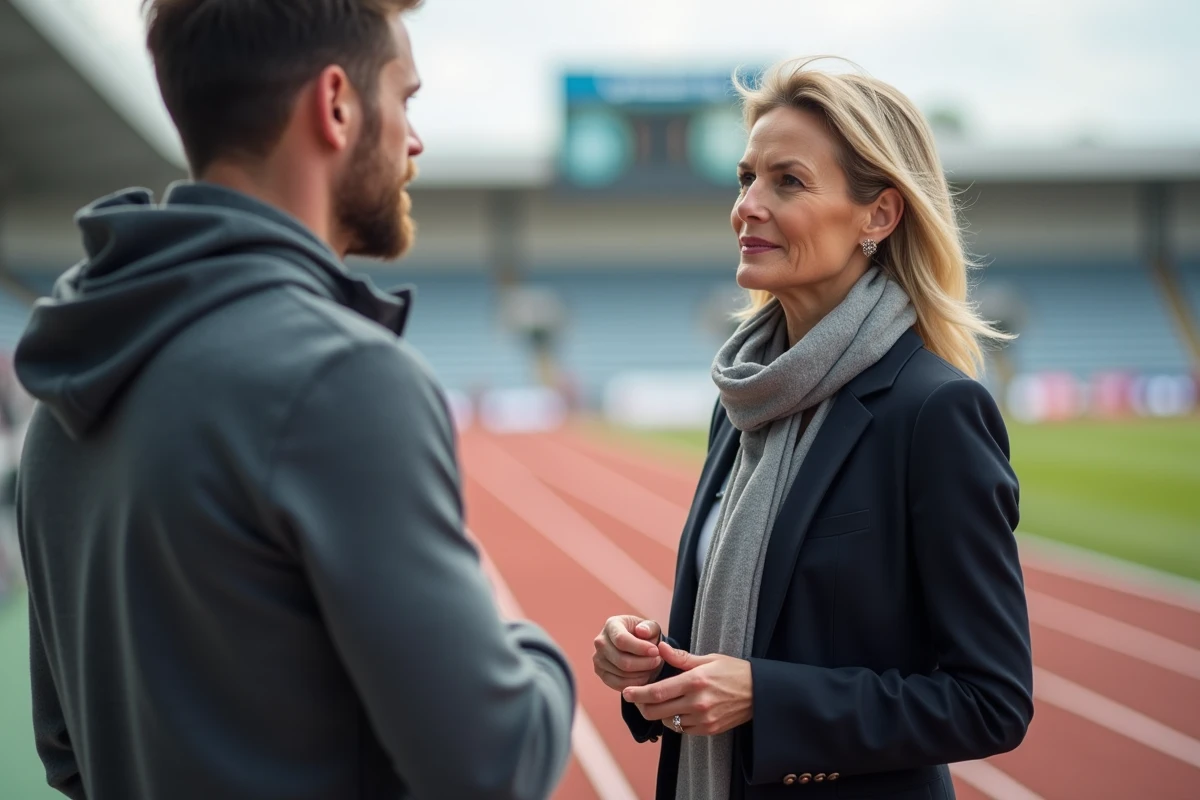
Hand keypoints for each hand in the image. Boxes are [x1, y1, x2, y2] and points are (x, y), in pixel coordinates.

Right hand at [593, 616, 663, 691]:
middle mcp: (600, 642)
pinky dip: (635, 683)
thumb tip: (641, 631)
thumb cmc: (645, 634)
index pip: (621, 640)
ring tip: (653, 667)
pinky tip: (646, 676)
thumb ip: (649, 627)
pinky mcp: (601, 673)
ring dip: (642, 673)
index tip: (656, 651)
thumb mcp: (651, 627)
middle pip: (621, 660)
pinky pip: (619, 684)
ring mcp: (598, 659)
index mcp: (611, 625)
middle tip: (658, 661)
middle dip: (644, 663)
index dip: (640, 648)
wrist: (637, 646)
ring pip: (622, 674)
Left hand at [621, 640, 752, 736]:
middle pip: (657, 711)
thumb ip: (681, 657)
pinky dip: (675, 721)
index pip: (658, 692)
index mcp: (695, 681)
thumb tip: (658, 647)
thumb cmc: (734, 671)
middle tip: (637, 699)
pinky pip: (682, 729)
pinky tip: (678, 710)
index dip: (638, 694)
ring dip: (660, 714)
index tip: (626, 693)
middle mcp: (698, 703)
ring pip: (668, 722)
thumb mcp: (708, 659)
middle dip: (642, 706)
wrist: (760, 693)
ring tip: (661, 702)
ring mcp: (703, 719)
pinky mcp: (709, 730)